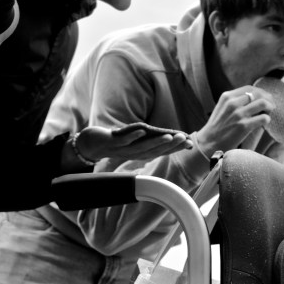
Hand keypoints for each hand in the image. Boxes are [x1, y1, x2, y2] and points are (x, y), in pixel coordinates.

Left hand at [71, 124, 189, 165]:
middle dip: (171, 145)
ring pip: (142, 147)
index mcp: (142, 154)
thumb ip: (153, 139)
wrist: (93, 144)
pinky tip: (142, 130)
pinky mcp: (112, 142)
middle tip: (184, 138)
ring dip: (156, 142)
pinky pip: (124, 139)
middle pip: (155, 151)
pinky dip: (133, 135)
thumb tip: (173, 136)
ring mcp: (123, 149)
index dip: (176, 148)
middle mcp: (135, 154)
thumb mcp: (137, 140)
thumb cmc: (119, 140)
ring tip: (169, 136)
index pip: (162, 152)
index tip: (190, 144)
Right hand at [190, 86, 270, 155]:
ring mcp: (238, 114)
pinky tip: (264, 123)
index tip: (265, 98)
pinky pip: (264, 118)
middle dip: (268, 99)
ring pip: (263, 103)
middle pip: (258, 93)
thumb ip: (235, 101)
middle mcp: (232, 103)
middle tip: (271, 106)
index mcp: (227, 96)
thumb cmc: (218, 126)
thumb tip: (254, 98)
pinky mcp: (244, 126)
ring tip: (268, 113)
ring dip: (270, 108)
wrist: (209, 142)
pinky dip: (267, 120)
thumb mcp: (223, 107)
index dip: (261, 92)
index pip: (250, 88)